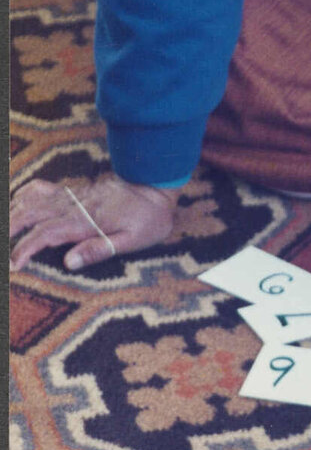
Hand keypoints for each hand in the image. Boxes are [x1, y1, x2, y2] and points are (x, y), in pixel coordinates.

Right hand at [9, 174, 180, 272]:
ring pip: (31, 201)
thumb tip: (68, 262)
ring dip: (12, 213)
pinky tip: (15, 200)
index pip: (46, 235)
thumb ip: (100, 249)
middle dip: (9, 229)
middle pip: (30, 214)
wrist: (156, 185)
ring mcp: (72, 196)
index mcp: (84, 222)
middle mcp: (73, 206)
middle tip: (2, 250)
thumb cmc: (148, 218)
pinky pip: (42, 188)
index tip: (13, 264)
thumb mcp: (133, 240)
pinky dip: (24, 193)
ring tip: (3, 229)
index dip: (26, 249)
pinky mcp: (74, 191)